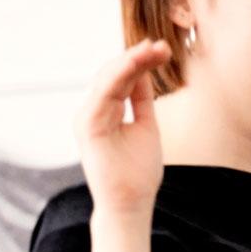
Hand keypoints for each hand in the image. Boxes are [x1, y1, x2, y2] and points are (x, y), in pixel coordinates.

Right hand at [77, 39, 171, 220]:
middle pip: (113, 74)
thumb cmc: (137, 174)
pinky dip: (120, 75)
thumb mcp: (145, 127)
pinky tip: (136, 62)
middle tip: (162, 46)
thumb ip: (141, 100)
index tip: (162, 50)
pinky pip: (104, 93)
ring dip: (131, 61)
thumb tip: (144, 71)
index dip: (140, 62)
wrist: (129, 205)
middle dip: (138, 57)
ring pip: (108, 79)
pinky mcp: (88, 126)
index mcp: (105, 112)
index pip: (122, 79)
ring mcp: (88, 117)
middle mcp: (93, 111)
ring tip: (153, 49)